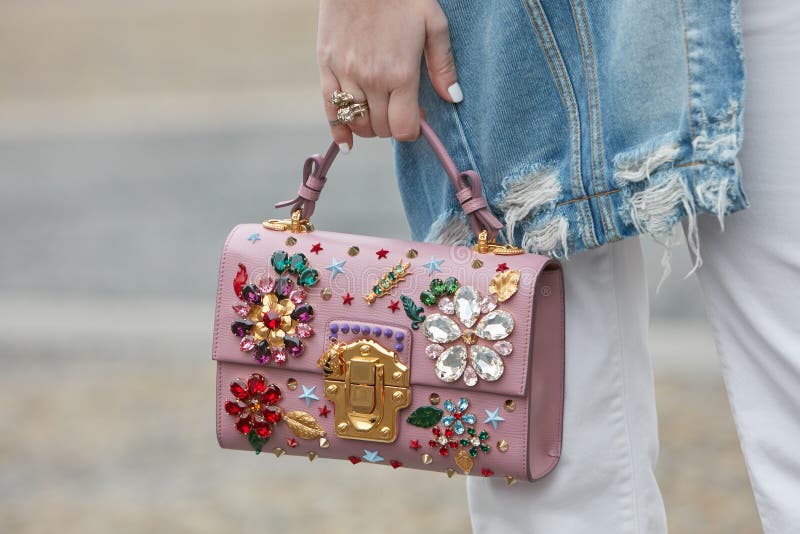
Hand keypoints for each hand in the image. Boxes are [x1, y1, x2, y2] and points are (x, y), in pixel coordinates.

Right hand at [317, 0, 461, 151]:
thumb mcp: (434, 23)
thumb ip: (443, 65)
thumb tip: (453, 98)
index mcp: (401, 74)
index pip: (403, 128)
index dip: (412, 130)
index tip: (417, 119)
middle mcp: (372, 80)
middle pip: (381, 128)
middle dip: (393, 126)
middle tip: (399, 110)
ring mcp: (346, 75)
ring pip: (358, 123)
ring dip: (371, 126)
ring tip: (379, 113)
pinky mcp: (327, 66)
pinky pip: (330, 109)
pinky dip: (339, 129)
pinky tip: (347, 141)